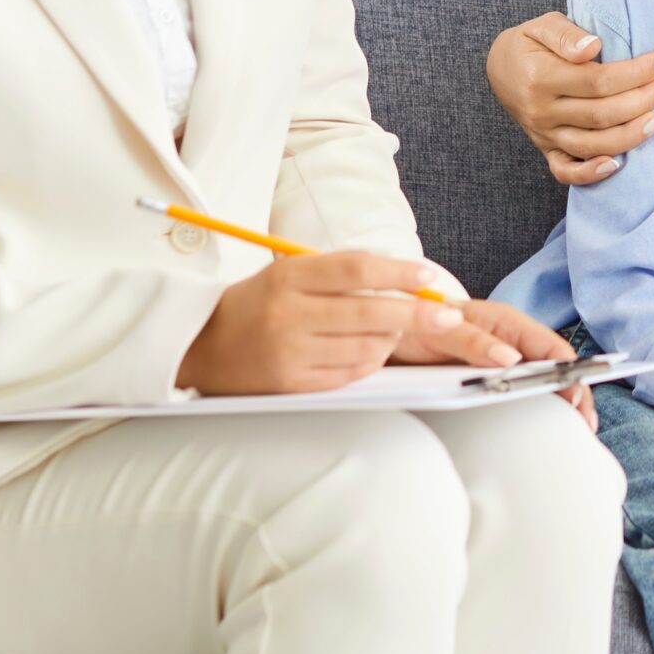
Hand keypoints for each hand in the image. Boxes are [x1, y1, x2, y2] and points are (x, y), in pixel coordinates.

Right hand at [176, 251, 461, 395]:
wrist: (203, 346)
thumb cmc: (258, 303)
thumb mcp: (289, 273)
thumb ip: (340, 274)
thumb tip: (405, 278)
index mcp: (288, 277)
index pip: (356, 269)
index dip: (399, 272)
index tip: (429, 276)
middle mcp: (288, 314)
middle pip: (369, 311)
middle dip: (418, 314)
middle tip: (449, 315)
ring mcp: (290, 353)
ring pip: (366, 347)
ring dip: (392, 339)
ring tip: (396, 329)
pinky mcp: (292, 384)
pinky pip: (350, 373)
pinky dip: (371, 361)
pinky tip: (373, 351)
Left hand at [390, 296, 598, 431]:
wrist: (391, 330)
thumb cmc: (420, 320)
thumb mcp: (442, 329)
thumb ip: (473, 340)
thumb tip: (508, 359)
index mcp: (508, 324)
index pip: (551, 348)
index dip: (569, 370)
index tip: (574, 394)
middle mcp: (512, 343)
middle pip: (555, 369)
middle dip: (575, 393)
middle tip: (585, 423)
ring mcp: (503, 364)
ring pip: (542, 384)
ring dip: (561, 404)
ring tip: (575, 430)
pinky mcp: (491, 382)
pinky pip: (521, 395)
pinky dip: (538, 410)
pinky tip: (546, 426)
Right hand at [485, 12, 653, 186]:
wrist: (499, 68)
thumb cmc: (528, 43)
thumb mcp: (541, 25)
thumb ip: (566, 35)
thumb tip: (593, 48)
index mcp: (541, 78)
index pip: (598, 81)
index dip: (635, 72)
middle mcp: (542, 111)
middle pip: (602, 114)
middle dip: (643, 100)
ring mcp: (544, 135)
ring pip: (592, 145)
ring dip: (632, 135)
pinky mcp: (546, 149)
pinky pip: (566, 171)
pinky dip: (590, 174)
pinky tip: (618, 164)